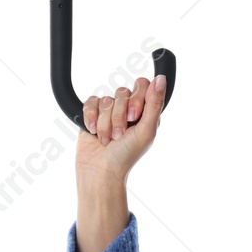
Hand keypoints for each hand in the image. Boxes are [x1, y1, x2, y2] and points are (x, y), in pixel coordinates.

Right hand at [73, 74, 165, 251]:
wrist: (100, 172)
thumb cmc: (126, 156)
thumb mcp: (146, 131)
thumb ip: (154, 104)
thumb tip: (161, 79)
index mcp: (144, 111)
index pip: (142, 85)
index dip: (136, 98)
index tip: (134, 117)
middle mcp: (128, 109)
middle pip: (122, 92)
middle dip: (119, 116)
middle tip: (119, 135)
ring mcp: (109, 111)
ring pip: (106, 99)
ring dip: (105, 123)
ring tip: (107, 139)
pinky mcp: (92, 114)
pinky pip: (90, 102)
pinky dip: (91, 118)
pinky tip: (93, 131)